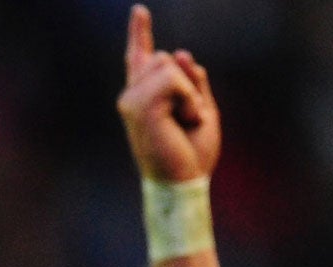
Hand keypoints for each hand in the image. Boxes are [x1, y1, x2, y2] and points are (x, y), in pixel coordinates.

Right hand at [117, 4, 221, 183]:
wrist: (184, 183)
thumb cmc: (192, 156)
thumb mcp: (201, 109)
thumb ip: (192, 81)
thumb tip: (178, 52)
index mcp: (146, 99)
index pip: (141, 59)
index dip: (139, 33)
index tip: (139, 11)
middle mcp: (133, 97)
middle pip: (163, 56)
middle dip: (186, 82)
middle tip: (187, 119)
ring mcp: (131, 100)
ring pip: (167, 63)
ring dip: (188, 92)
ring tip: (184, 121)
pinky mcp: (137, 105)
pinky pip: (172, 78)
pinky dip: (187, 97)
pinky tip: (183, 120)